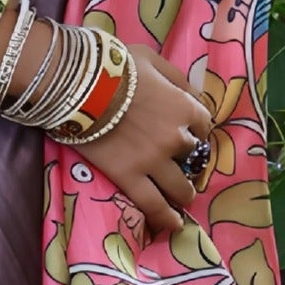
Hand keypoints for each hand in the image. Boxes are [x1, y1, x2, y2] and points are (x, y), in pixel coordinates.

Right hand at [29, 18, 213, 236]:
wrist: (80, 83)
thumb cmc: (114, 64)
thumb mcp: (153, 59)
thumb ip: (176, 77)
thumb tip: (192, 93)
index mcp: (183, 107)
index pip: (204, 125)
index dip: (198, 131)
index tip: (191, 136)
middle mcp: (174, 138)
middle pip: (194, 158)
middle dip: (192, 163)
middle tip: (186, 169)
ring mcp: (153, 161)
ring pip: (179, 187)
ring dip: (185, 194)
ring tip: (183, 200)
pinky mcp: (128, 176)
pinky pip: (152, 204)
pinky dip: (166, 217)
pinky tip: (173, 225)